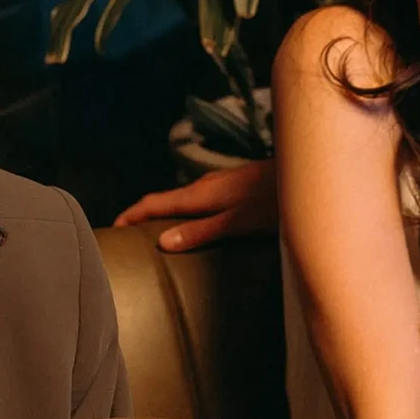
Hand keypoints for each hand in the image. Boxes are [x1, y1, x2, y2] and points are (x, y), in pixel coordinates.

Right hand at [113, 160, 277, 251]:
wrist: (308, 176)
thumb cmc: (276, 201)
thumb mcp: (238, 222)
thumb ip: (202, 231)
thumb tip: (163, 241)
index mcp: (201, 194)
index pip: (154, 202)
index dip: (131, 215)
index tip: (112, 229)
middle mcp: (206, 186)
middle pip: (165, 200)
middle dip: (143, 216)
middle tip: (127, 237)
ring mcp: (221, 184)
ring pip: (183, 200)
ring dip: (166, 214)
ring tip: (156, 234)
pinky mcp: (235, 187)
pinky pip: (199, 201)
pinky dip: (186, 213)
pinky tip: (195, 225)